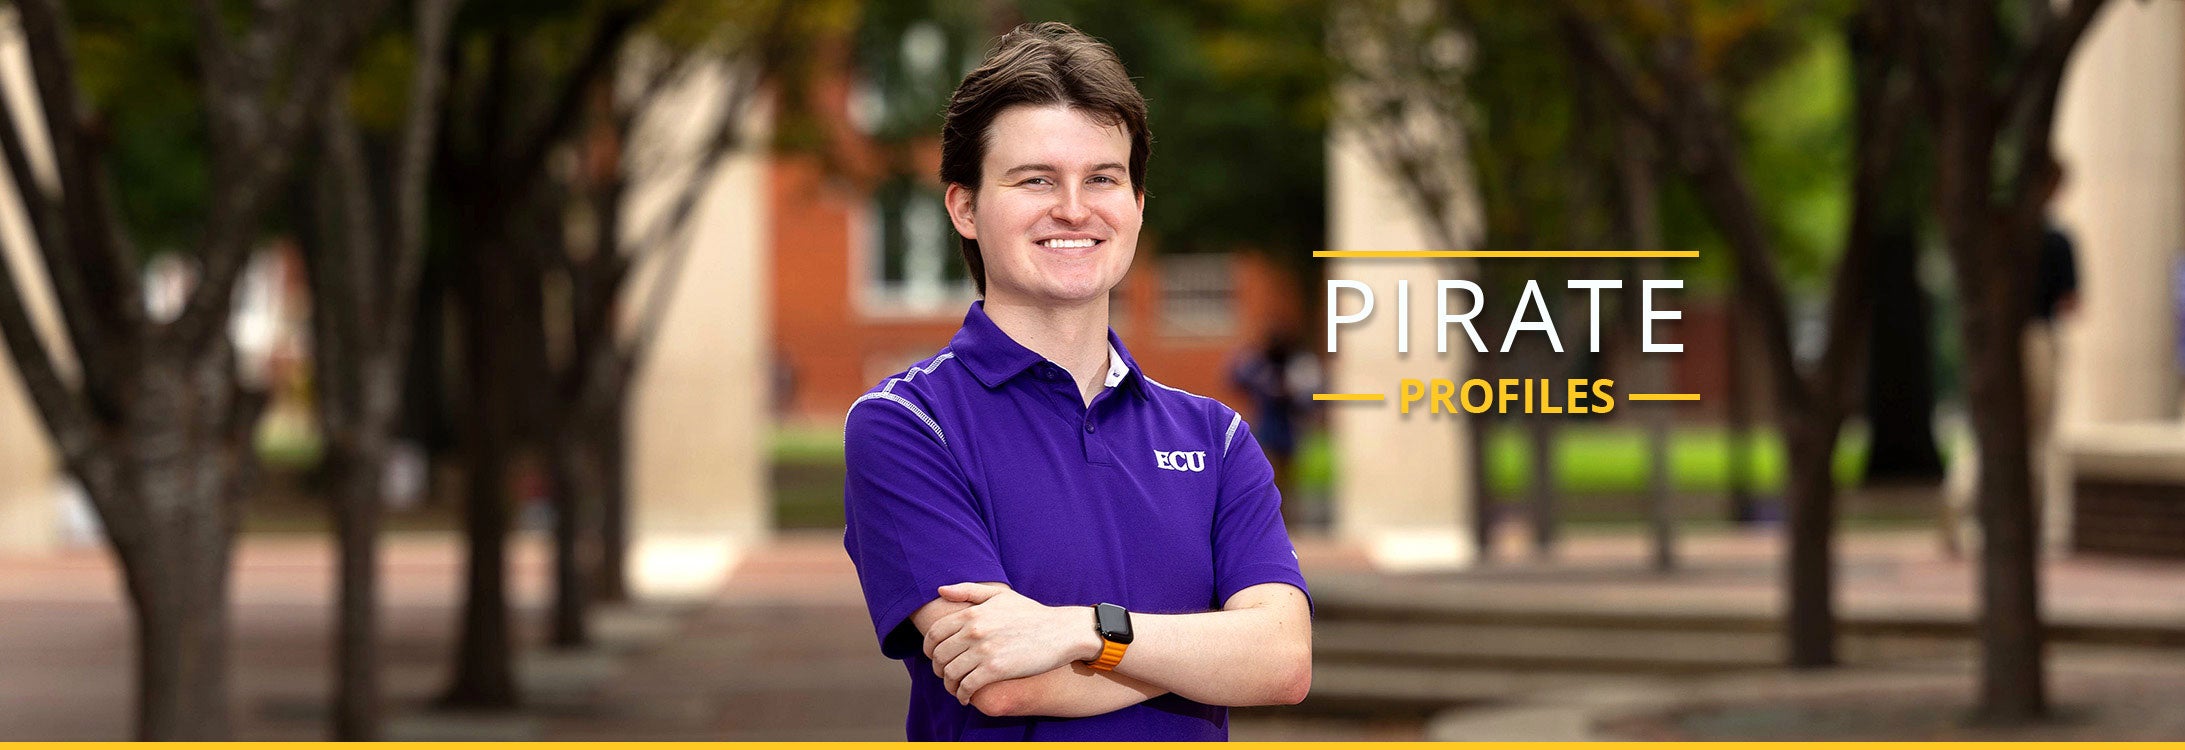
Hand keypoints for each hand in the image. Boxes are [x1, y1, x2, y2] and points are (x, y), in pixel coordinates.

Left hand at [923, 583, 1099, 704]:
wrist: (1060, 631)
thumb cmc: (1031, 613)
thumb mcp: (1000, 595)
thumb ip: (968, 590)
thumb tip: (940, 590)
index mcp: (971, 613)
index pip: (934, 633)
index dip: (928, 649)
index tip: (934, 657)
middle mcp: (974, 631)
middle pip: (939, 655)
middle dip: (937, 668)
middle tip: (945, 674)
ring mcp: (984, 651)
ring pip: (950, 673)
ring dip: (949, 685)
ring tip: (955, 688)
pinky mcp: (995, 670)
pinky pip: (967, 686)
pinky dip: (962, 695)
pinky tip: (966, 697)